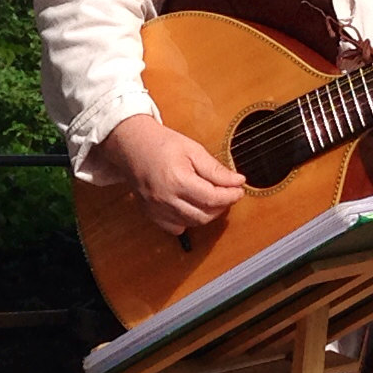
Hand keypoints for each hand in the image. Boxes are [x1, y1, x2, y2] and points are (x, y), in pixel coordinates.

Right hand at [99, 113, 247, 233]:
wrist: (132, 146)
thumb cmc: (161, 144)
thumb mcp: (193, 149)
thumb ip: (215, 169)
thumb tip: (237, 181)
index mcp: (178, 180)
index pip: (213, 198)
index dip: (231, 196)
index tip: (239, 189)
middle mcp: (166, 198)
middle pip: (205, 215)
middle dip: (222, 206)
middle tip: (228, 193)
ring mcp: (157, 209)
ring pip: (192, 223)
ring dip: (207, 214)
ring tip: (212, 199)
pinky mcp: (151, 214)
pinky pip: (176, 228)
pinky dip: (188, 221)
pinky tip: (192, 207)